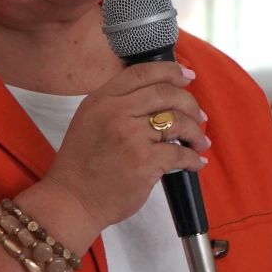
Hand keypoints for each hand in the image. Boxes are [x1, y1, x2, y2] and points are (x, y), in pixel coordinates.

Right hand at [43, 61, 209, 232]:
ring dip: (196, 132)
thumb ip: (117, 103)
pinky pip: (180, 153)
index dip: (171, 71)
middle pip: (166, 93)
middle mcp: (115, 112)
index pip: (142, 72)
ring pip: (177, 121)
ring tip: (200, 142)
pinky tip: (195, 162)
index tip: (187, 76)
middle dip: (190, 103)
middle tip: (199, 116)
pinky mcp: (143, 161)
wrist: (72, 200)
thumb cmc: (82, 164)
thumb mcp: (90, 119)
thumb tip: (159, 94)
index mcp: (101, 99)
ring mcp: (130, 136)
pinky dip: (193, 158)